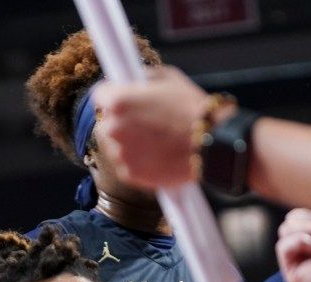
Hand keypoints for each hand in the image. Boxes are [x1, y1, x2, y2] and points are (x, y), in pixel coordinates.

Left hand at [92, 65, 210, 190]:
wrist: (211, 144)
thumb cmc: (192, 108)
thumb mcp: (168, 78)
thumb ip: (143, 78)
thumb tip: (131, 81)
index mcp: (119, 101)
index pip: (99, 95)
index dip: (111, 95)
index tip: (121, 99)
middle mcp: (113, 128)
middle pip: (105, 122)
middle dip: (119, 121)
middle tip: (142, 122)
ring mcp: (120, 153)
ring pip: (114, 146)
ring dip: (127, 142)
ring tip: (154, 140)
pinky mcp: (129, 174)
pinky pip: (126, 164)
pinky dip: (137, 161)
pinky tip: (156, 154)